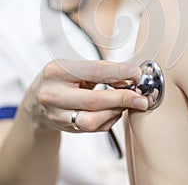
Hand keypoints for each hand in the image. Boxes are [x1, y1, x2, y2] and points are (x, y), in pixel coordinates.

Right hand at [23, 59, 147, 132]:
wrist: (36, 100)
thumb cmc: (62, 78)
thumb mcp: (77, 67)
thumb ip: (103, 71)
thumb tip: (131, 77)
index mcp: (56, 71)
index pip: (92, 71)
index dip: (117, 72)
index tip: (136, 73)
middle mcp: (52, 93)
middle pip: (93, 100)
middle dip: (122, 99)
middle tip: (141, 98)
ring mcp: (56, 114)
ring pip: (92, 120)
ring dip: (115, 112)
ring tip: (127, 103)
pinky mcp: (63, 128)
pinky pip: (92, 129)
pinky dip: (109, 120)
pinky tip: (115, 111)